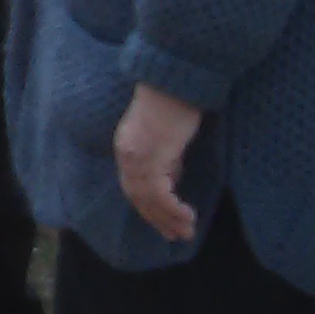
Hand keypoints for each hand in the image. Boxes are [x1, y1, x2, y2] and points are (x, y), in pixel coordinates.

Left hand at [113, 84, 204, 241]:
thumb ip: (167, 157)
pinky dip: (172, 208)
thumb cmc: (176, 100)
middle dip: (156, 218)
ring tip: (187, 231)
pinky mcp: (151, 156)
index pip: (133, 184)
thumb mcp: (168, 135)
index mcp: (127, 146)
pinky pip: (159, 193)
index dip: (148, 206)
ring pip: (148, 199)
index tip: (163, 221)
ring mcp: (137, 155)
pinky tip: (188, 215)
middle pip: (136, 196)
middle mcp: (126, 152)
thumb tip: (172, 180)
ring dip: (168, 218)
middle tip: (174, 236)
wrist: (175, 78)